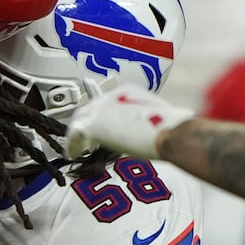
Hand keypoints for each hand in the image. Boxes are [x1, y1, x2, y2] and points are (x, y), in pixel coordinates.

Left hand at [64, 87, 193, 158]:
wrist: (171, 133)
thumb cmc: (171, 129)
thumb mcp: (155, 117)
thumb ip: (140, 119)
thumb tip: (139, 128)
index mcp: (127, 92)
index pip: (105, 103)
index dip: (101, 116)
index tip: (102, 127)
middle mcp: (112, 96)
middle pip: (90, 109)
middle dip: (87, 123)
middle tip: (85, 139)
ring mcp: (101, 108)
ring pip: (81, 120)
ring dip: (79, 134)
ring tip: (77, 147)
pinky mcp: (95, 124)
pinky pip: (75, 134)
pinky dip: (73, 144)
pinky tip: (73, 153)